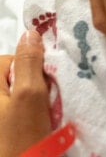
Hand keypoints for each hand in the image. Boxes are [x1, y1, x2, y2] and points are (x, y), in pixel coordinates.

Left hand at [0, 30, 51, 156]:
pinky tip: (33, 128)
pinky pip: (15, 111)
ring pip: (16, 96)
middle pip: (12, 78)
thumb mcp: (29, 95)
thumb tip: (30, 32)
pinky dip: (26, 117)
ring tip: (37, 119)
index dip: (29, 68)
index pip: (8, 60)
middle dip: (31, 86)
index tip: (40, 86)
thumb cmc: (20, 136)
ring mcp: (0, 112)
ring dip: (31, 103)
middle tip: (39, 105)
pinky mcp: (5, 125)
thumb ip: (29, 62)